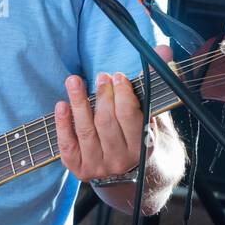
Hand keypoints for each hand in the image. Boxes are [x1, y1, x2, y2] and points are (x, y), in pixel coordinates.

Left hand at [55, 44, 173, 181]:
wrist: (134, 174)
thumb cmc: (141, 133)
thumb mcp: (153, 112)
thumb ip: (157, 81)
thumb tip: (163, 49)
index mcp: (143, 147)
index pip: (130, 117)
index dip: (122, 94)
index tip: (117, 76)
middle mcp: (121, 160)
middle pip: (106, 122)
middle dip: (102, 96)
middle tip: (100, 76)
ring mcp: (99, 166)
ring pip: (85, 130)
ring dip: (78, 102)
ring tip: (74, 80)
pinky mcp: (79, 169)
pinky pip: (67, 145)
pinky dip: (62, 124)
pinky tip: (62, 105)